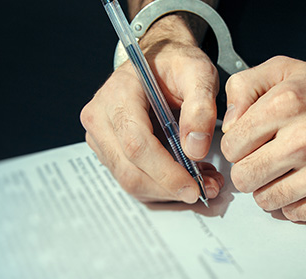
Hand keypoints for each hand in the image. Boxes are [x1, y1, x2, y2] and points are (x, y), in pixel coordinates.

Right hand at [81, 40, 222, 203]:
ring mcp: (100, 136)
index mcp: (118, 95)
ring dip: (167, 191)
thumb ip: (200, 107)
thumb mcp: (198, 73)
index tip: (194, 186)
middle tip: (205, 189)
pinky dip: (161, 186)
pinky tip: (185, 176)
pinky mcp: (109, 150)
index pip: (136, 144)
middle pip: (129, 170)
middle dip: (169, 188)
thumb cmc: (176, 64)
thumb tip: (195, 148)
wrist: (158, 60)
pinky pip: (133, 178)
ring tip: (201, 181)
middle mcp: (100, 118)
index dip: (166, 172)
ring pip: (130, 181)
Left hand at [221, 56, 305, 220]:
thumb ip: (243, 88)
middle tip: (265, 160)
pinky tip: (305, 183)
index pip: (230, 147)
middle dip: (249, 170)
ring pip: (266, 201)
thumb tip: (228, 125)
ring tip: (286, 171)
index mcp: (286, 104)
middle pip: (244, 178)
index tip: (251, 143)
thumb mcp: (284, 71)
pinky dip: (295, 203)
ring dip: (270, 189)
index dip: (237, 146)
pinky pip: (295, 215)